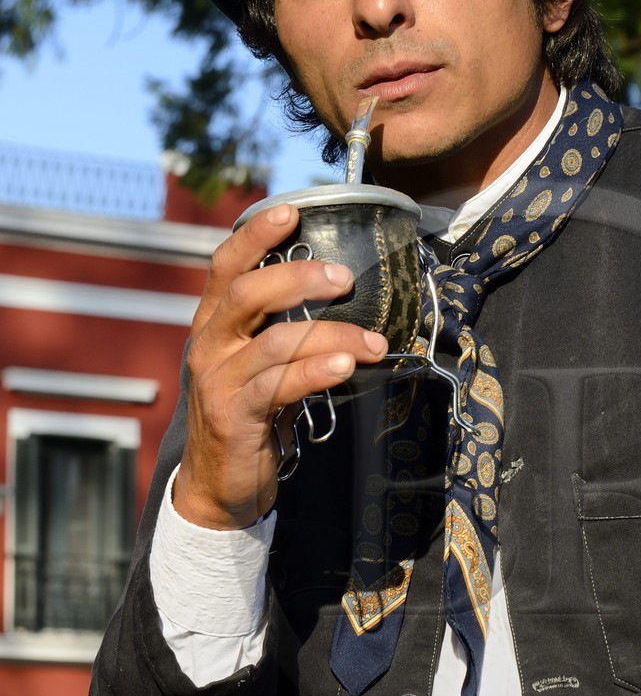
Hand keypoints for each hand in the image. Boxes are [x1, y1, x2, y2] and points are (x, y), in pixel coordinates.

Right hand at [173, 202, 389, 528]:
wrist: (218, 484)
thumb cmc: (248, 415)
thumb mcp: (258, 364)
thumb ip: (281, 329)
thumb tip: (338, 294)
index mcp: (213, 324)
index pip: (225, 266)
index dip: (254, 234)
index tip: (290, 211)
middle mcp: (210, 345)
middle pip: (248, 294)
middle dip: (299, 278)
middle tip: (345, 276)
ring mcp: (219, 381)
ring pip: (276, 342)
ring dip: (332, 335)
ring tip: (376, 341)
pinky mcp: (236, 416)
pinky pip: (279, 385)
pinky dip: (316, 371)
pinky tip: (347, 365)